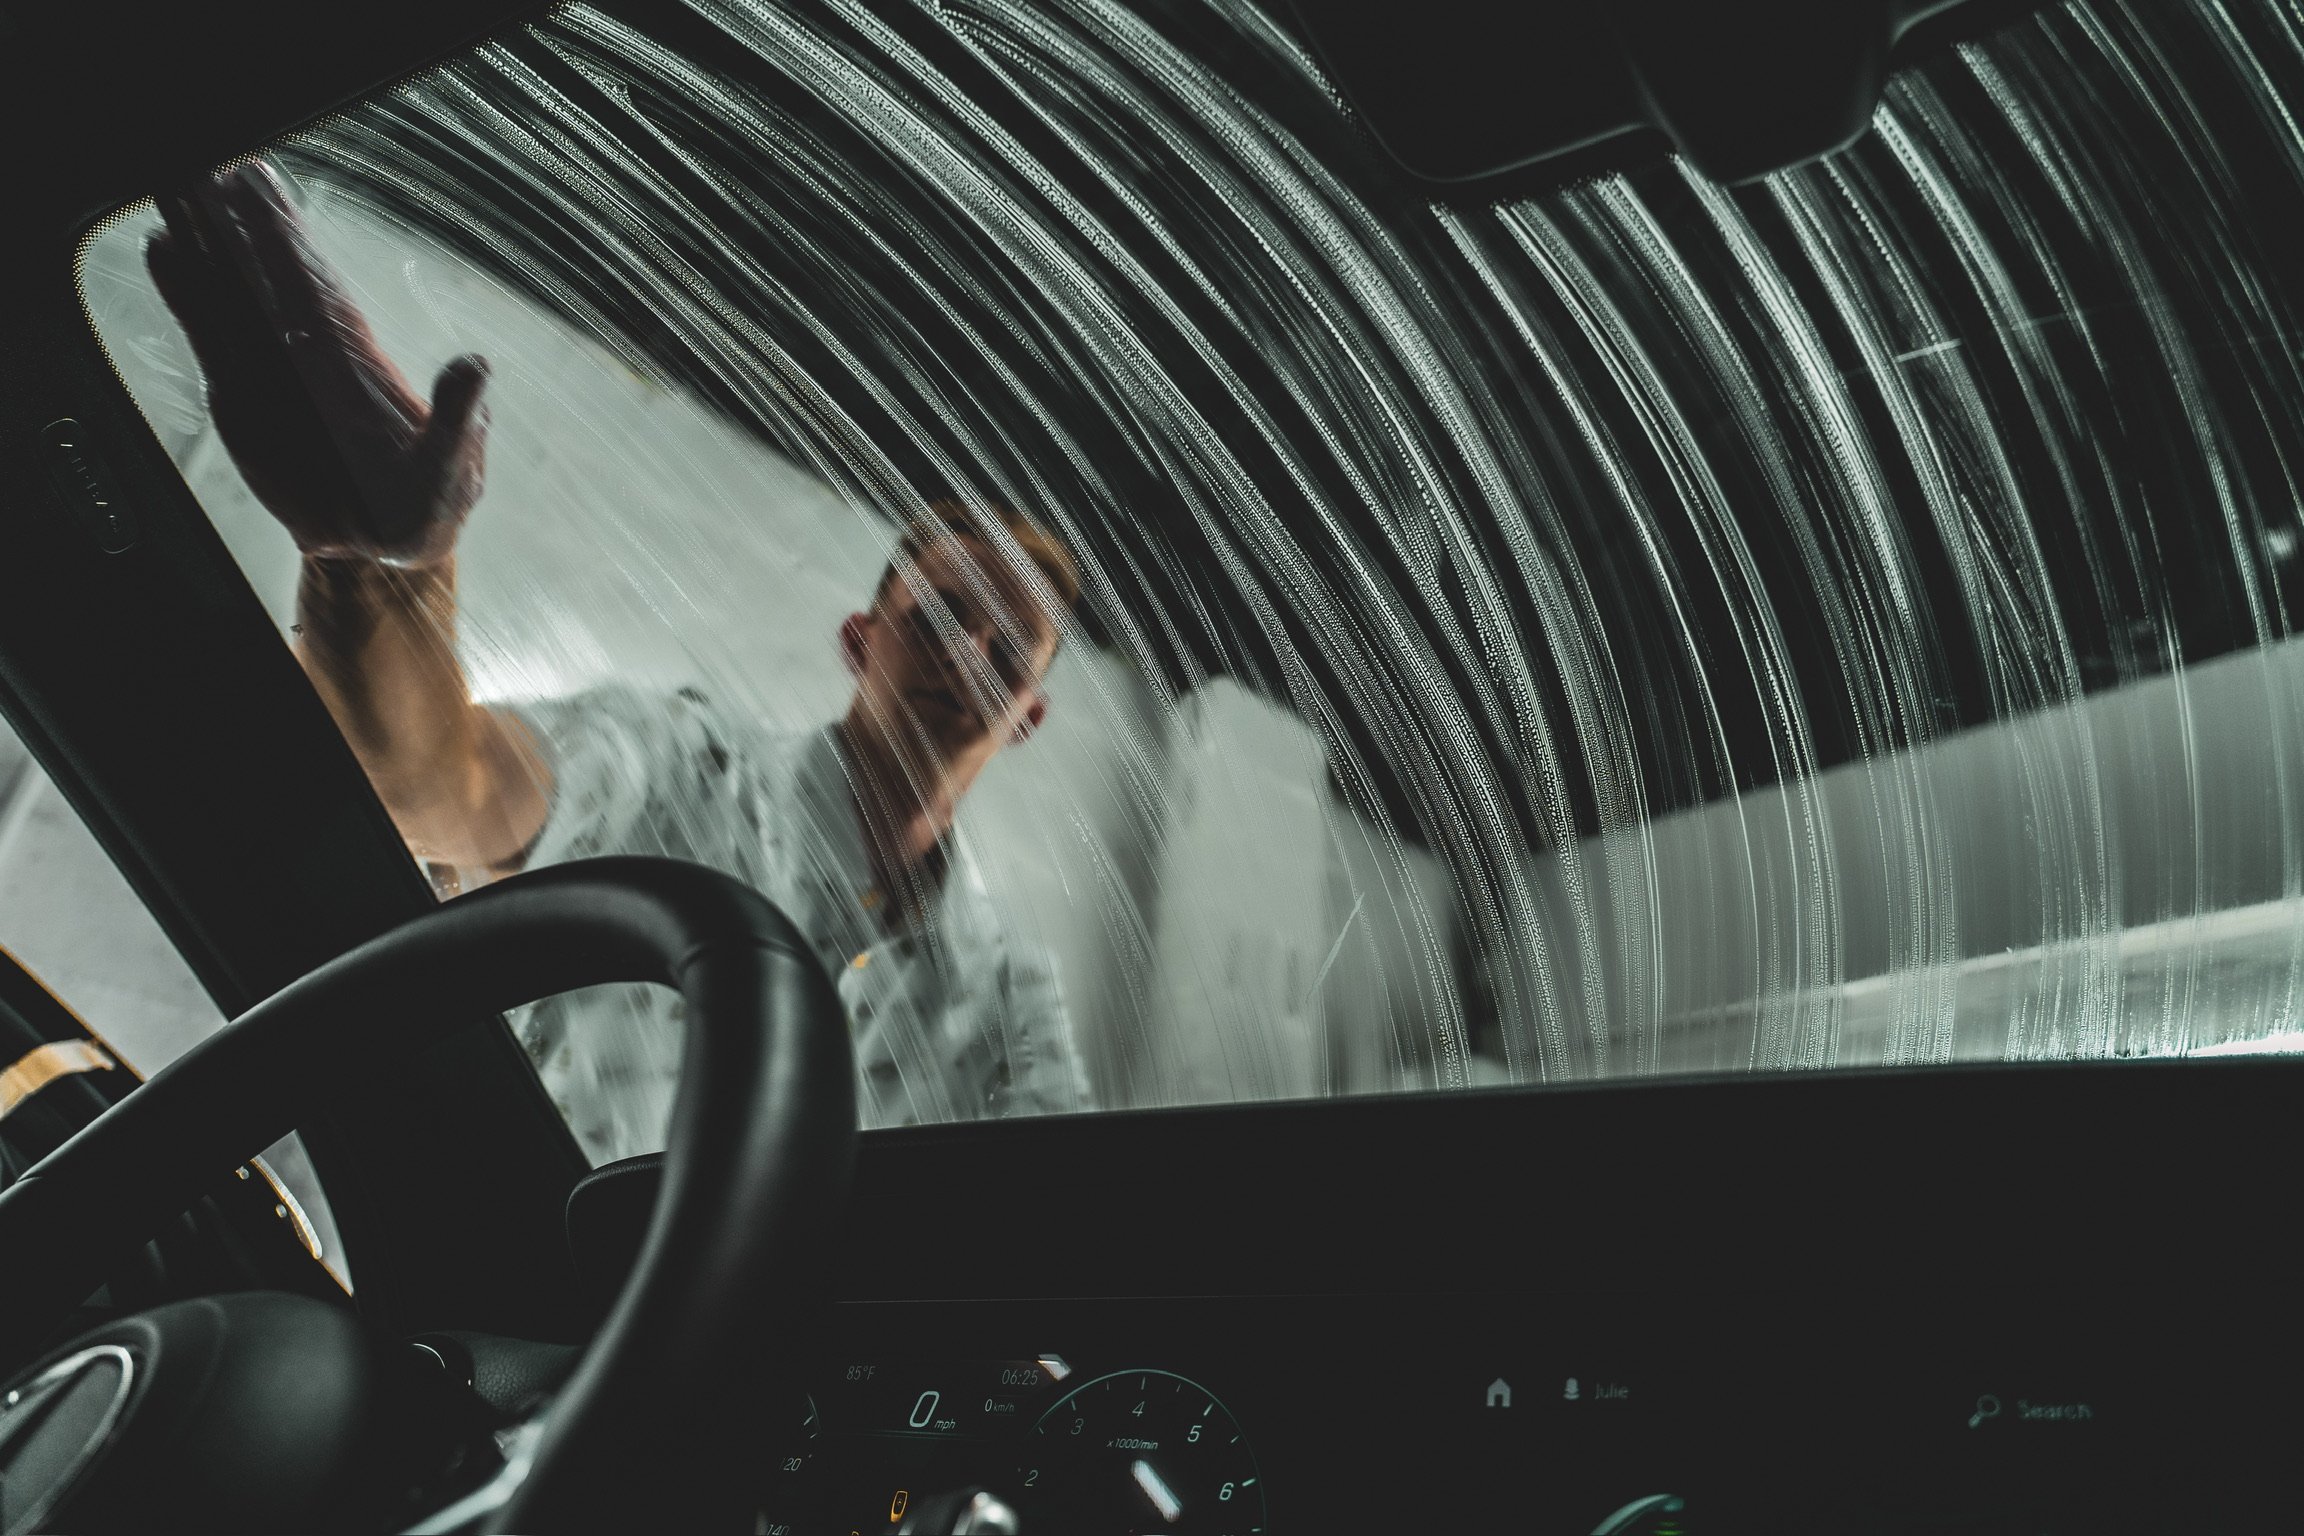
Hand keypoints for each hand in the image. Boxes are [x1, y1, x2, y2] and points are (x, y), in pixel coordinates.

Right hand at [145, 164, 489, 566]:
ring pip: (234, 297)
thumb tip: (476, 365)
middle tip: (206, 162)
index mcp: (359, 361)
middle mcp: (311, 355)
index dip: (286, 234)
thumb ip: (457, 419)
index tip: (259, 180)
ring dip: (204, 244)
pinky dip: (188, 298)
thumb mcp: (450, 468)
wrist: (382, 552)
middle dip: (238, 220)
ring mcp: (274, 373)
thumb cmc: (427, 506)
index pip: (316, 284)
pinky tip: (167, 254)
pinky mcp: (245, 401)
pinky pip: (213, 342)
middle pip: (268, 275)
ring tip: (175, 188)